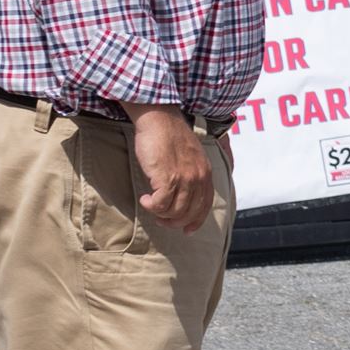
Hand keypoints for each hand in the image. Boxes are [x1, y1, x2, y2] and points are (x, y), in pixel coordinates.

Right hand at [127, 106, 214, 230]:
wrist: (158, 119)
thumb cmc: (169, 136)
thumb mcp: (190, 156)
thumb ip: (191, 174)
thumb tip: (184, 196)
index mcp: (205, 173)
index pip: (205, 206)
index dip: (195, 221)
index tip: (186, 230)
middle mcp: (198, 178)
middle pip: (188, 213)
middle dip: (173, 221)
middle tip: (160, 218)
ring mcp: (184, 179)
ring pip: (174, 212)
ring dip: (159, 213)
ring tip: (150, 204)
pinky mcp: (167, 178)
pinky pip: (160, 205)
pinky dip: (150, 206)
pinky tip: (144, 198)